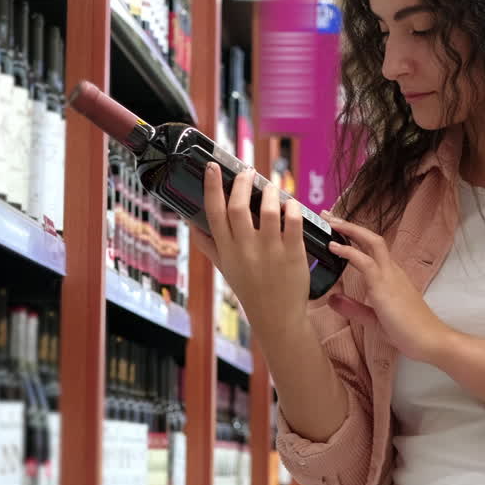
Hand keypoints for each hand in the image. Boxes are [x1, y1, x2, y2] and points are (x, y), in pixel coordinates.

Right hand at [196, 163, 309, 337]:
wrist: (276, 317)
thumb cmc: (250, 289)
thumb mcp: (225, 268)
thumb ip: (209, 246)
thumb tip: (192, 226)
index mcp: (227, 250)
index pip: (214, 213)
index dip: (211, 187)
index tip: (212, 167)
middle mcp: (245, 249)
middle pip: (237, 206)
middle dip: (242, 182)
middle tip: (247, 172)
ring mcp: (270, 251)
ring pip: (267, 209)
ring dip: (270, 192)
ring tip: (272, 187)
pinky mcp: (293, 253)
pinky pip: (292, 221)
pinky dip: (292, 206)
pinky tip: (291, 203)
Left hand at [324, 215, 450, 363]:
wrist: (430, 341)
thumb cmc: (408, 331)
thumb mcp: (375, 318)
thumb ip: (355, 308)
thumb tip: (333, 299)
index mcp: (391, 276)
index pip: (372, 249)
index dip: (354, 237)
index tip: (336, 230)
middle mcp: (392, 270)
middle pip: (371, 238)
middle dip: (349, 225)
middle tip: (328, 215)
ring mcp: (389, 275)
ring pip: (370, 242)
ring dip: (349, 230)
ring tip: (329, 221)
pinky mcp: (384, 285)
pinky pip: (365, 262)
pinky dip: (348, 252)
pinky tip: (333, 247)